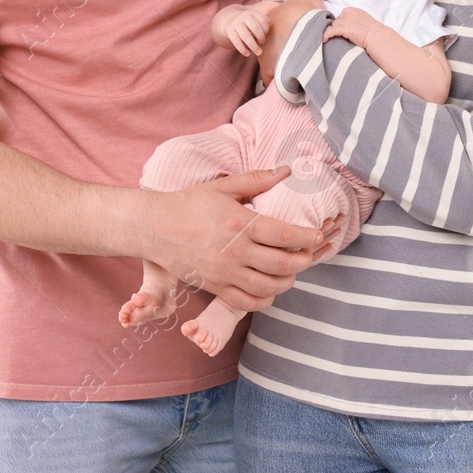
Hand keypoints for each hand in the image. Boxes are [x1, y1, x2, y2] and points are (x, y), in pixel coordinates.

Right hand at [143, 168, 343, 312]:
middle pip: (283, 264)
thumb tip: (286, 170)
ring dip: (288, 281)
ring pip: (269, 287)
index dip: (308, 238)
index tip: (317, 235)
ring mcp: (224, 273)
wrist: (154, 227)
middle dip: (304, 260)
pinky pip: (247, 302)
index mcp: (240, 224)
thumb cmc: (189, 204)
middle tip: (308, 253)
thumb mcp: (224, 187)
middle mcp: (234, 252)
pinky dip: (265, 299)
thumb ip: (257, 180)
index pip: (285, 235)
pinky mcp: (214, 288)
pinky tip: (270, 288)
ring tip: (291, 270)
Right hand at [219, 5, 271, 56]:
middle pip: (255, 27)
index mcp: (253, 13)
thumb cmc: (249, 24)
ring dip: (253, 45)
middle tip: (263, 42)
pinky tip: (247, 54)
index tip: (266, 35)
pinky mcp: (230, 32)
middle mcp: (244, 17)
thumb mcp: (256, 20)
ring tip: (259, 53)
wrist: (230, 22)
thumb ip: (265, 23)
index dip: (266, 29)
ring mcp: (236, 24)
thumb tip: (275, 33)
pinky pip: (236, 41)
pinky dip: (242, 49)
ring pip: (245, 35)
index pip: (262, 20)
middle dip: (261, 36)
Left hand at [257, 0, 327, 93]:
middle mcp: (265, 43)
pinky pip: (276, 83)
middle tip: (289, 61)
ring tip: (291, 77)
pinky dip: (282, 86)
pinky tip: (292, 87)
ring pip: (270, 70)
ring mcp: (269, 60)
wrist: (315, 33)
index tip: (288, 43)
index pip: (267, 35)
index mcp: (270, 25)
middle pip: (268, 53)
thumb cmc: (309, 13)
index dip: (277, 39)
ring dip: (278, 74)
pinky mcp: (276, 74)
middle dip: (276, 58)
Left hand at [322, 7, 377, 47]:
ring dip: (332, 32)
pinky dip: (326, 35)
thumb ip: (355, 21)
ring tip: (332, 40)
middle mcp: (348, 13)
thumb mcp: (364, 21)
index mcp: (354, 10)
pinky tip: (324, 40)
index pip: (342, 15)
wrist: (377, 37)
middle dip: (337, 28)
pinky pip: (330, 31)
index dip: (341, 23)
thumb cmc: (374, 33)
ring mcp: (345, 20)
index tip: (343, 30)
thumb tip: (350, 28)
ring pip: (333, 26)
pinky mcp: (343, 28)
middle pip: (336, 20)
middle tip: (338, 37)